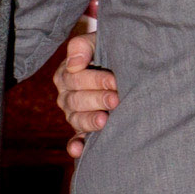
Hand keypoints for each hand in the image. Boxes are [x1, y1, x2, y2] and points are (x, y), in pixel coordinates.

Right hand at [54, 32, 119, 160]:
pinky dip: (76, 146)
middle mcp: (67, 96)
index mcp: (67, 74)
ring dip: (90, 121)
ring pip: (76, 119)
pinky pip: (75, 140)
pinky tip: (78, 150)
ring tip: (105, 120)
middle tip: (117, 99)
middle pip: (76, 100)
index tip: (115, 80)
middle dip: (97, 99)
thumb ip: (84, 45)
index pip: (74, 78)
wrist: (127, 69)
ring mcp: (74, 115)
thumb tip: (75, 64)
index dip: (95, 79)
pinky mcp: (83, 131)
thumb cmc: (111, 53)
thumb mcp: (98, 42)